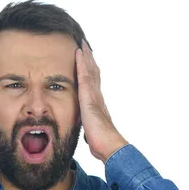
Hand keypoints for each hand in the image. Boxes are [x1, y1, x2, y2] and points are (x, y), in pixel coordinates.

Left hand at [76, 40, 128, 162]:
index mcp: (97, 104)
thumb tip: (89, 134)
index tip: (87, 60)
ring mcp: (94, 95)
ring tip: (82, 44)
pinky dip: (82, 63)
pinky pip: (85, 76)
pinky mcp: (89, 97)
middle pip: (93, 73)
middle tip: (85, 46)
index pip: (92, 84)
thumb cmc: (102, 143)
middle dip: (89, 60)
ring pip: (90, 71)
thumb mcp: (92, 133)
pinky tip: (79, 53)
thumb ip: (91, 129)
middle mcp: (97, 97)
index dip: (90, 71)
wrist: (109, 146)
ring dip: (86, 56)